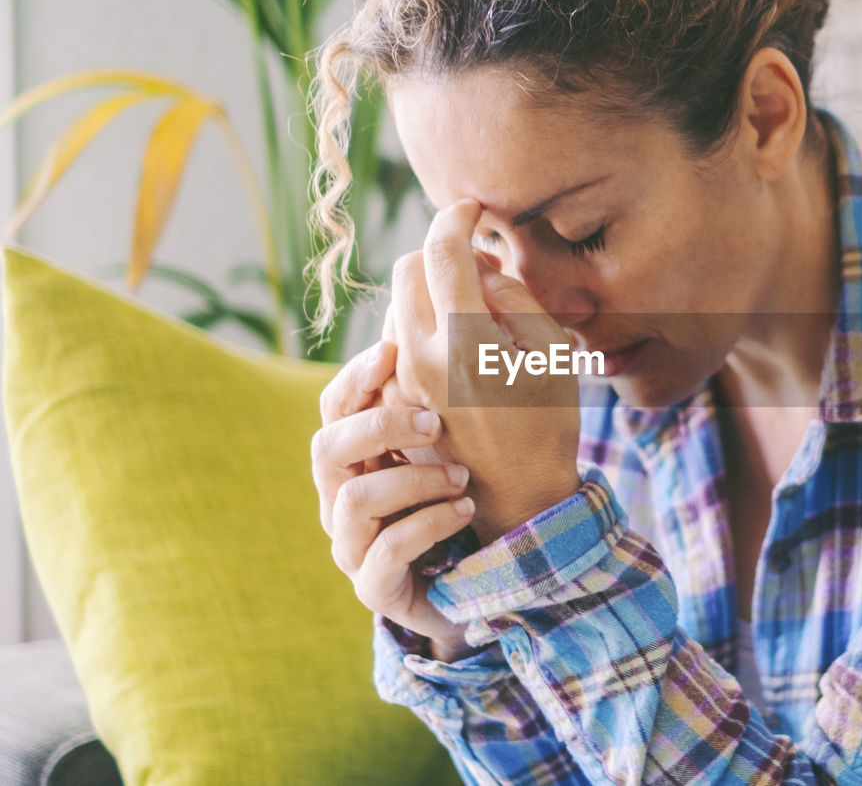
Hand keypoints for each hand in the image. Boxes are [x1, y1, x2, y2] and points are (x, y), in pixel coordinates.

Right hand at [312, 338, 478, 659]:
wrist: (477, 587)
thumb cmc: (462, 504)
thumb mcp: (451, 448)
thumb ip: (437, 401)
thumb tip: (435, 331)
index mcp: (355, 460)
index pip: (334, 409)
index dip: (355, 377)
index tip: (392, 349)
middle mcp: (340, 500)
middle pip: (326, 449)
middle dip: (378, 427)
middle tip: (433, 420)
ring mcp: (352, 547)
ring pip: (355, 501)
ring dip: (414, 480)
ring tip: (462, 478)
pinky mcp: (375, 588)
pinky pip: (386, 552)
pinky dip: (429, 524)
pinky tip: (463, 509)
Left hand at [387, 198, 582, 544]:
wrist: (516, 497)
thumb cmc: (547, 423)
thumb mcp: (552, 353)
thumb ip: (513, 296)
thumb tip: (477, 265)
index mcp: (465, 341)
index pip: (442, 250)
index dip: (457, 216)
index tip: (474, 209)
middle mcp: (420, 355)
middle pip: (406, 267)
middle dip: (438, 251)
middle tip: (479, 266)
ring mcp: (400, 378)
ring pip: (398, 301)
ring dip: (430, 289)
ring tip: (475, 312)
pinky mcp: (393, 395)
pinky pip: (397, 336)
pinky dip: (423, 322)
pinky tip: (457, 345)